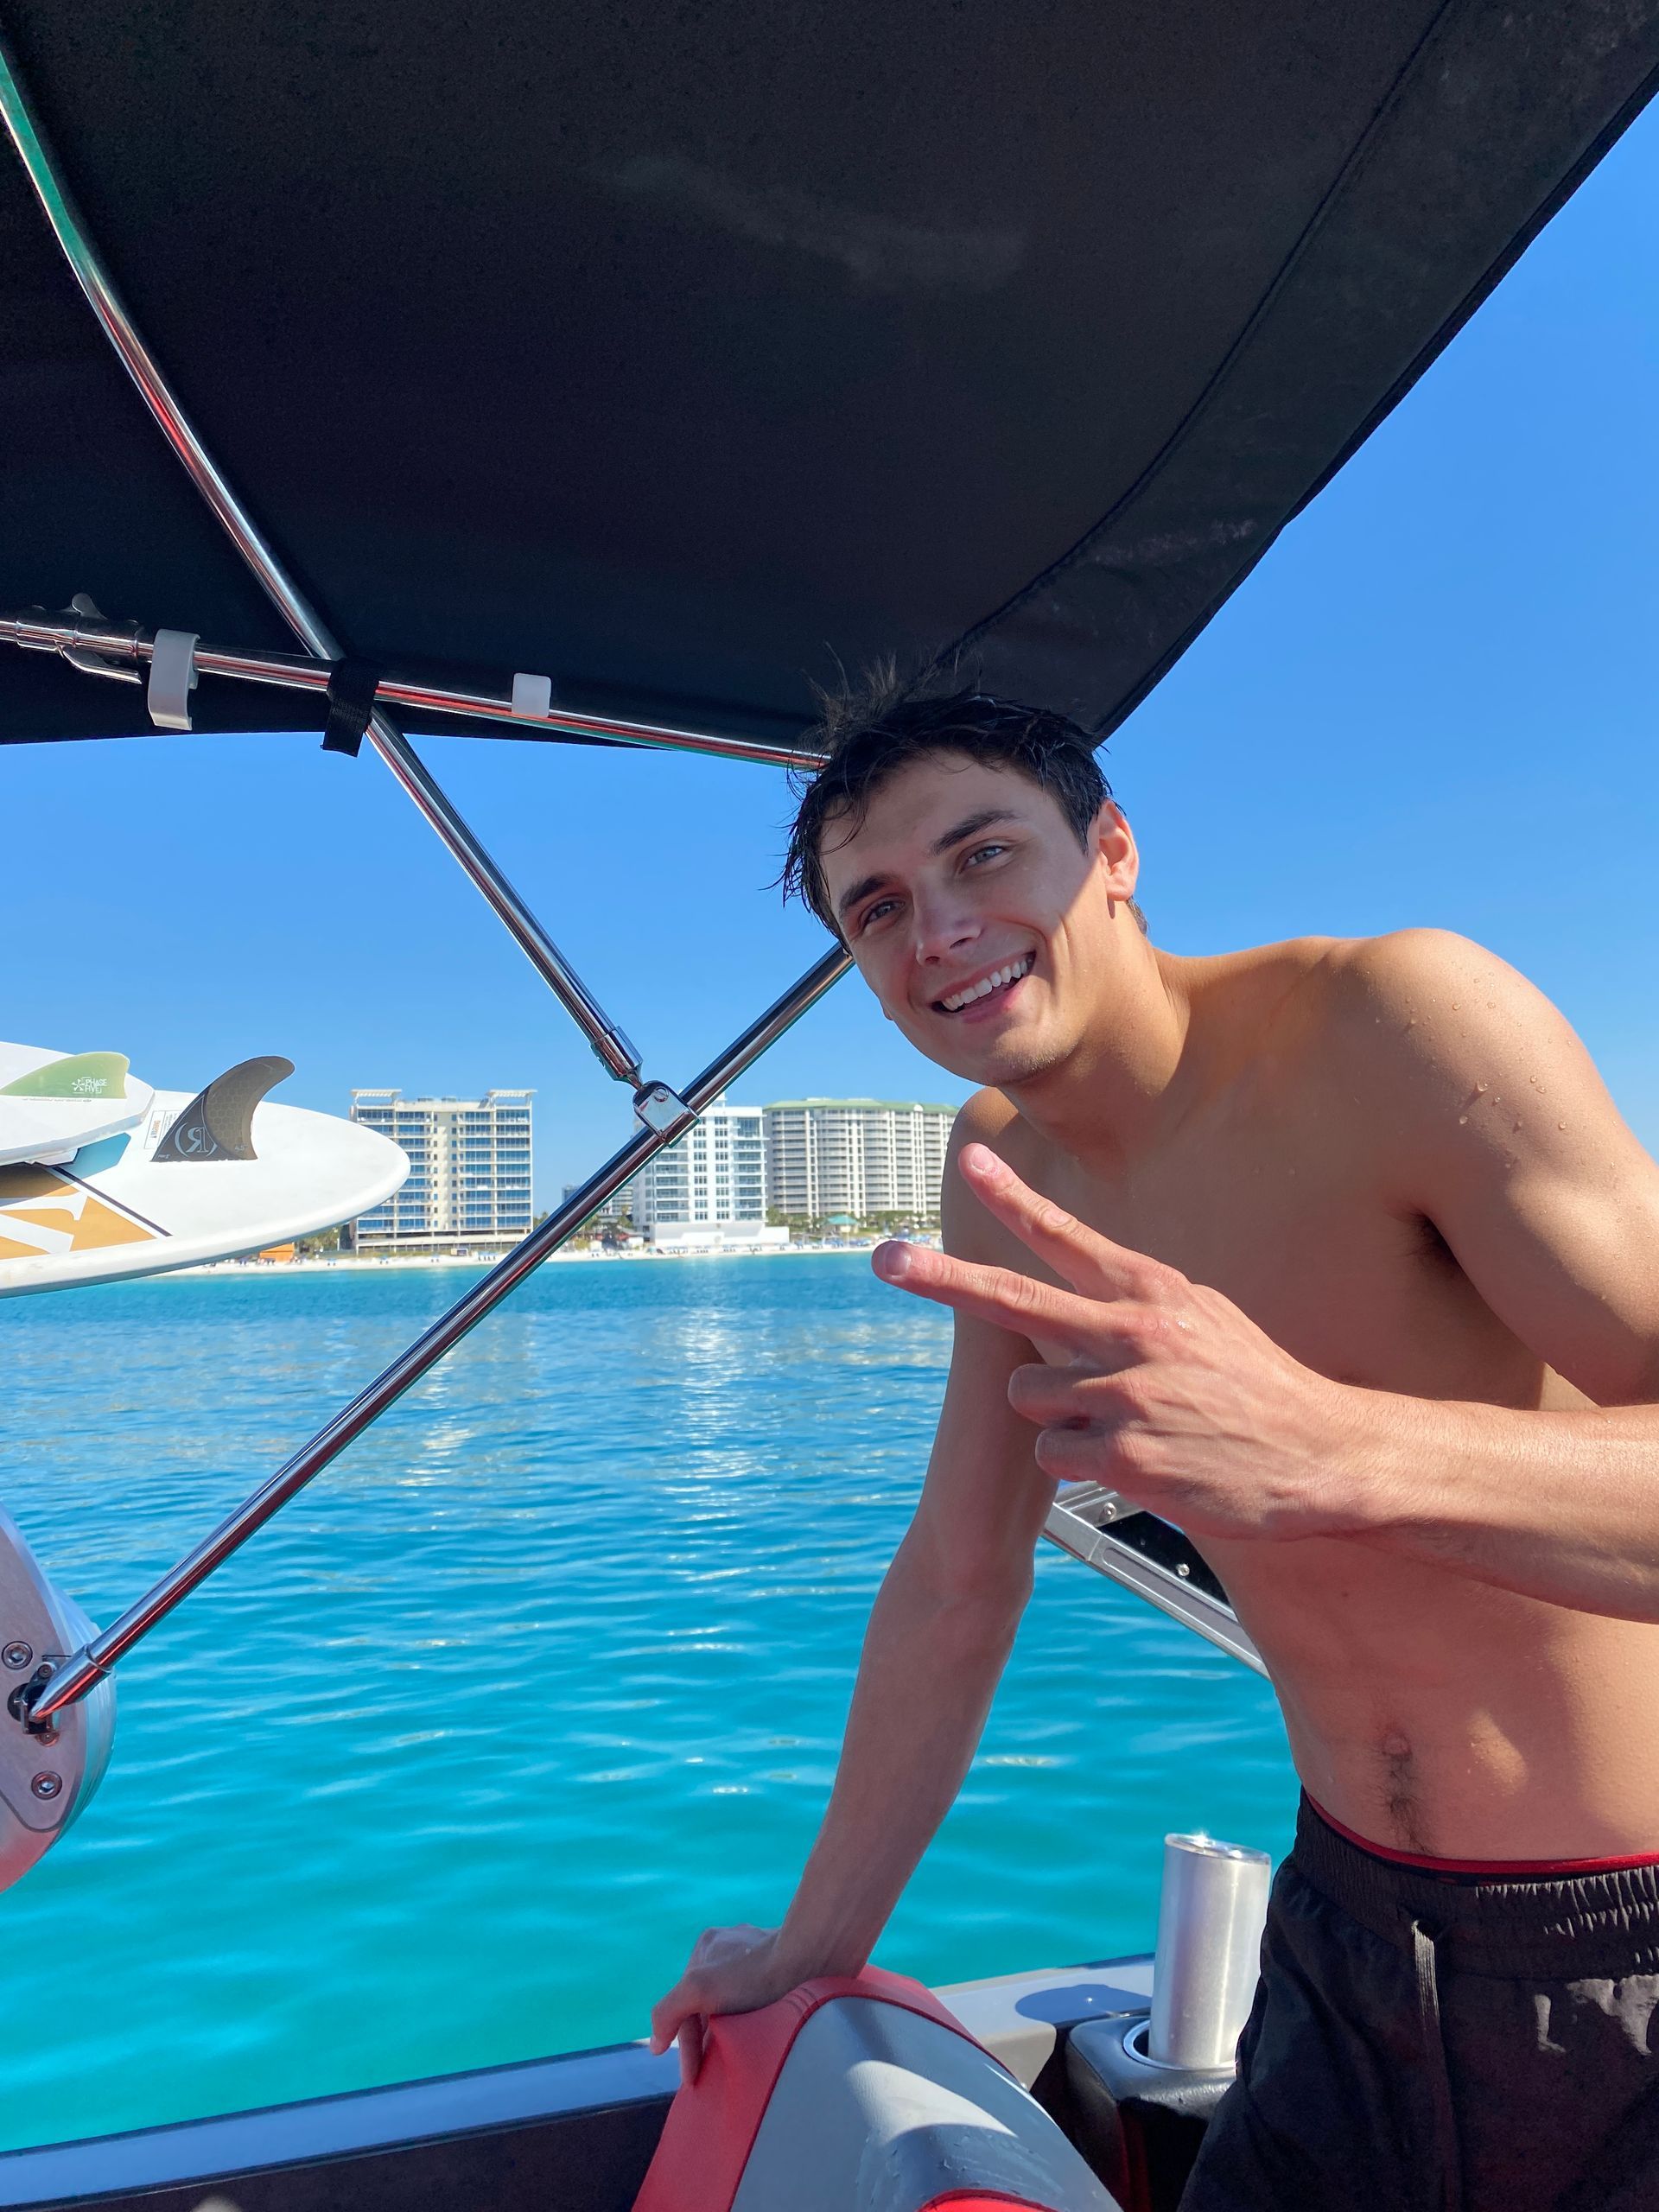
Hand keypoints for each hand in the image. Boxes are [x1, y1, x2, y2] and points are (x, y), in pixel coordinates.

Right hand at [648, 1923, 806, 2083]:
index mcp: (708, 1945)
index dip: (684, 2045)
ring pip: (733, 2004)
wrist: (813, 1960)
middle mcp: (732, 1946)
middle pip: (708, 2004)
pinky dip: (751, 2024)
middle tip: (709, 2075)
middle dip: (705, 2040)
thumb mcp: (698, 1990)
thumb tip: (657, 2043)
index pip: (685, 2004)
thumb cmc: (754, 1976)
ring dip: (728, 2033)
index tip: (691, 2080)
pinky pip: (758, 2002)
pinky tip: (757, 2042)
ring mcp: (760, 1957)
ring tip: (731, 2064)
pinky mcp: (784, 1970)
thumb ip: (667, 2012)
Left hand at [872, 1145, 1372, 1542]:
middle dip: (941, 1277)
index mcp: (1153, 1292)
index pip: (1069, 1235)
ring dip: (1057, 1413)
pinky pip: (1055, 1453)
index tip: (972, 1161)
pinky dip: (1080, 1461)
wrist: (1323, 1457)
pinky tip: (1137, 1463)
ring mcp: (1126, 1394)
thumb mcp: (1206, 1320)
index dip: (1014, 1198)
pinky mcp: (1124, 1456)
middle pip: (1013, 1299)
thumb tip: (1075, 1288)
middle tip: (883, 1259)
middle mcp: (1133, 1332)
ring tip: (1124, 1424)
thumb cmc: (1259, 1388)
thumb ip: (1136, 1303)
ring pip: (1029, 1395)